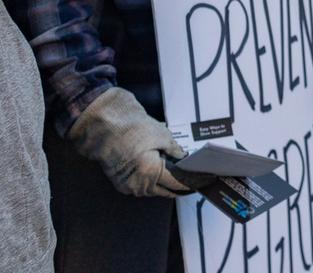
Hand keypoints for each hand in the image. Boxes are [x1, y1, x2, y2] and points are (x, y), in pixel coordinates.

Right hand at [67, 87, 190, 197]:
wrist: (105, 128)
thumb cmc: (133, 129)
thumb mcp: (162, 136)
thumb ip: (175, 151)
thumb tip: (183, 158)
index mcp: (151, 173)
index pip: (177, 184)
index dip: (191, 183)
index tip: (201, 181)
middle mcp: (140, 184)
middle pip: (165, 191)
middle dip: (179, 187)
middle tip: (191, 181)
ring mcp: (128, 186)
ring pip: (152, 191)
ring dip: (164, 186)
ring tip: (177, 178)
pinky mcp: (120, 184)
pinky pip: (140, 188)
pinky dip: (151, 184)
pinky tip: (158, 176)